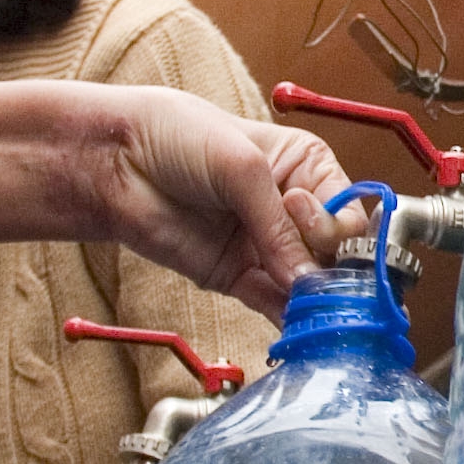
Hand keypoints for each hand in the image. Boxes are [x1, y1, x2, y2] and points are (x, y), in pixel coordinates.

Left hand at [79, 91, 353, 315]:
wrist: (115, 161)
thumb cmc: (179, 138)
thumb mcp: (240, 169)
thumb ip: (277, 226)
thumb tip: (308, 278)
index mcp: (309, 169)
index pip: (349, 212)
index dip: (339, 229)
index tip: (312, 228)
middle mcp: (295, 210)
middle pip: (336, 254)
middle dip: (331, 269)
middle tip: (312, 276)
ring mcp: (267, 247)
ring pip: (309, 284)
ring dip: (314, 301)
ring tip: (312, 310)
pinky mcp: (238, 277)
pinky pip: (274, 304)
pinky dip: (288, 318)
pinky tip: (298, 324)